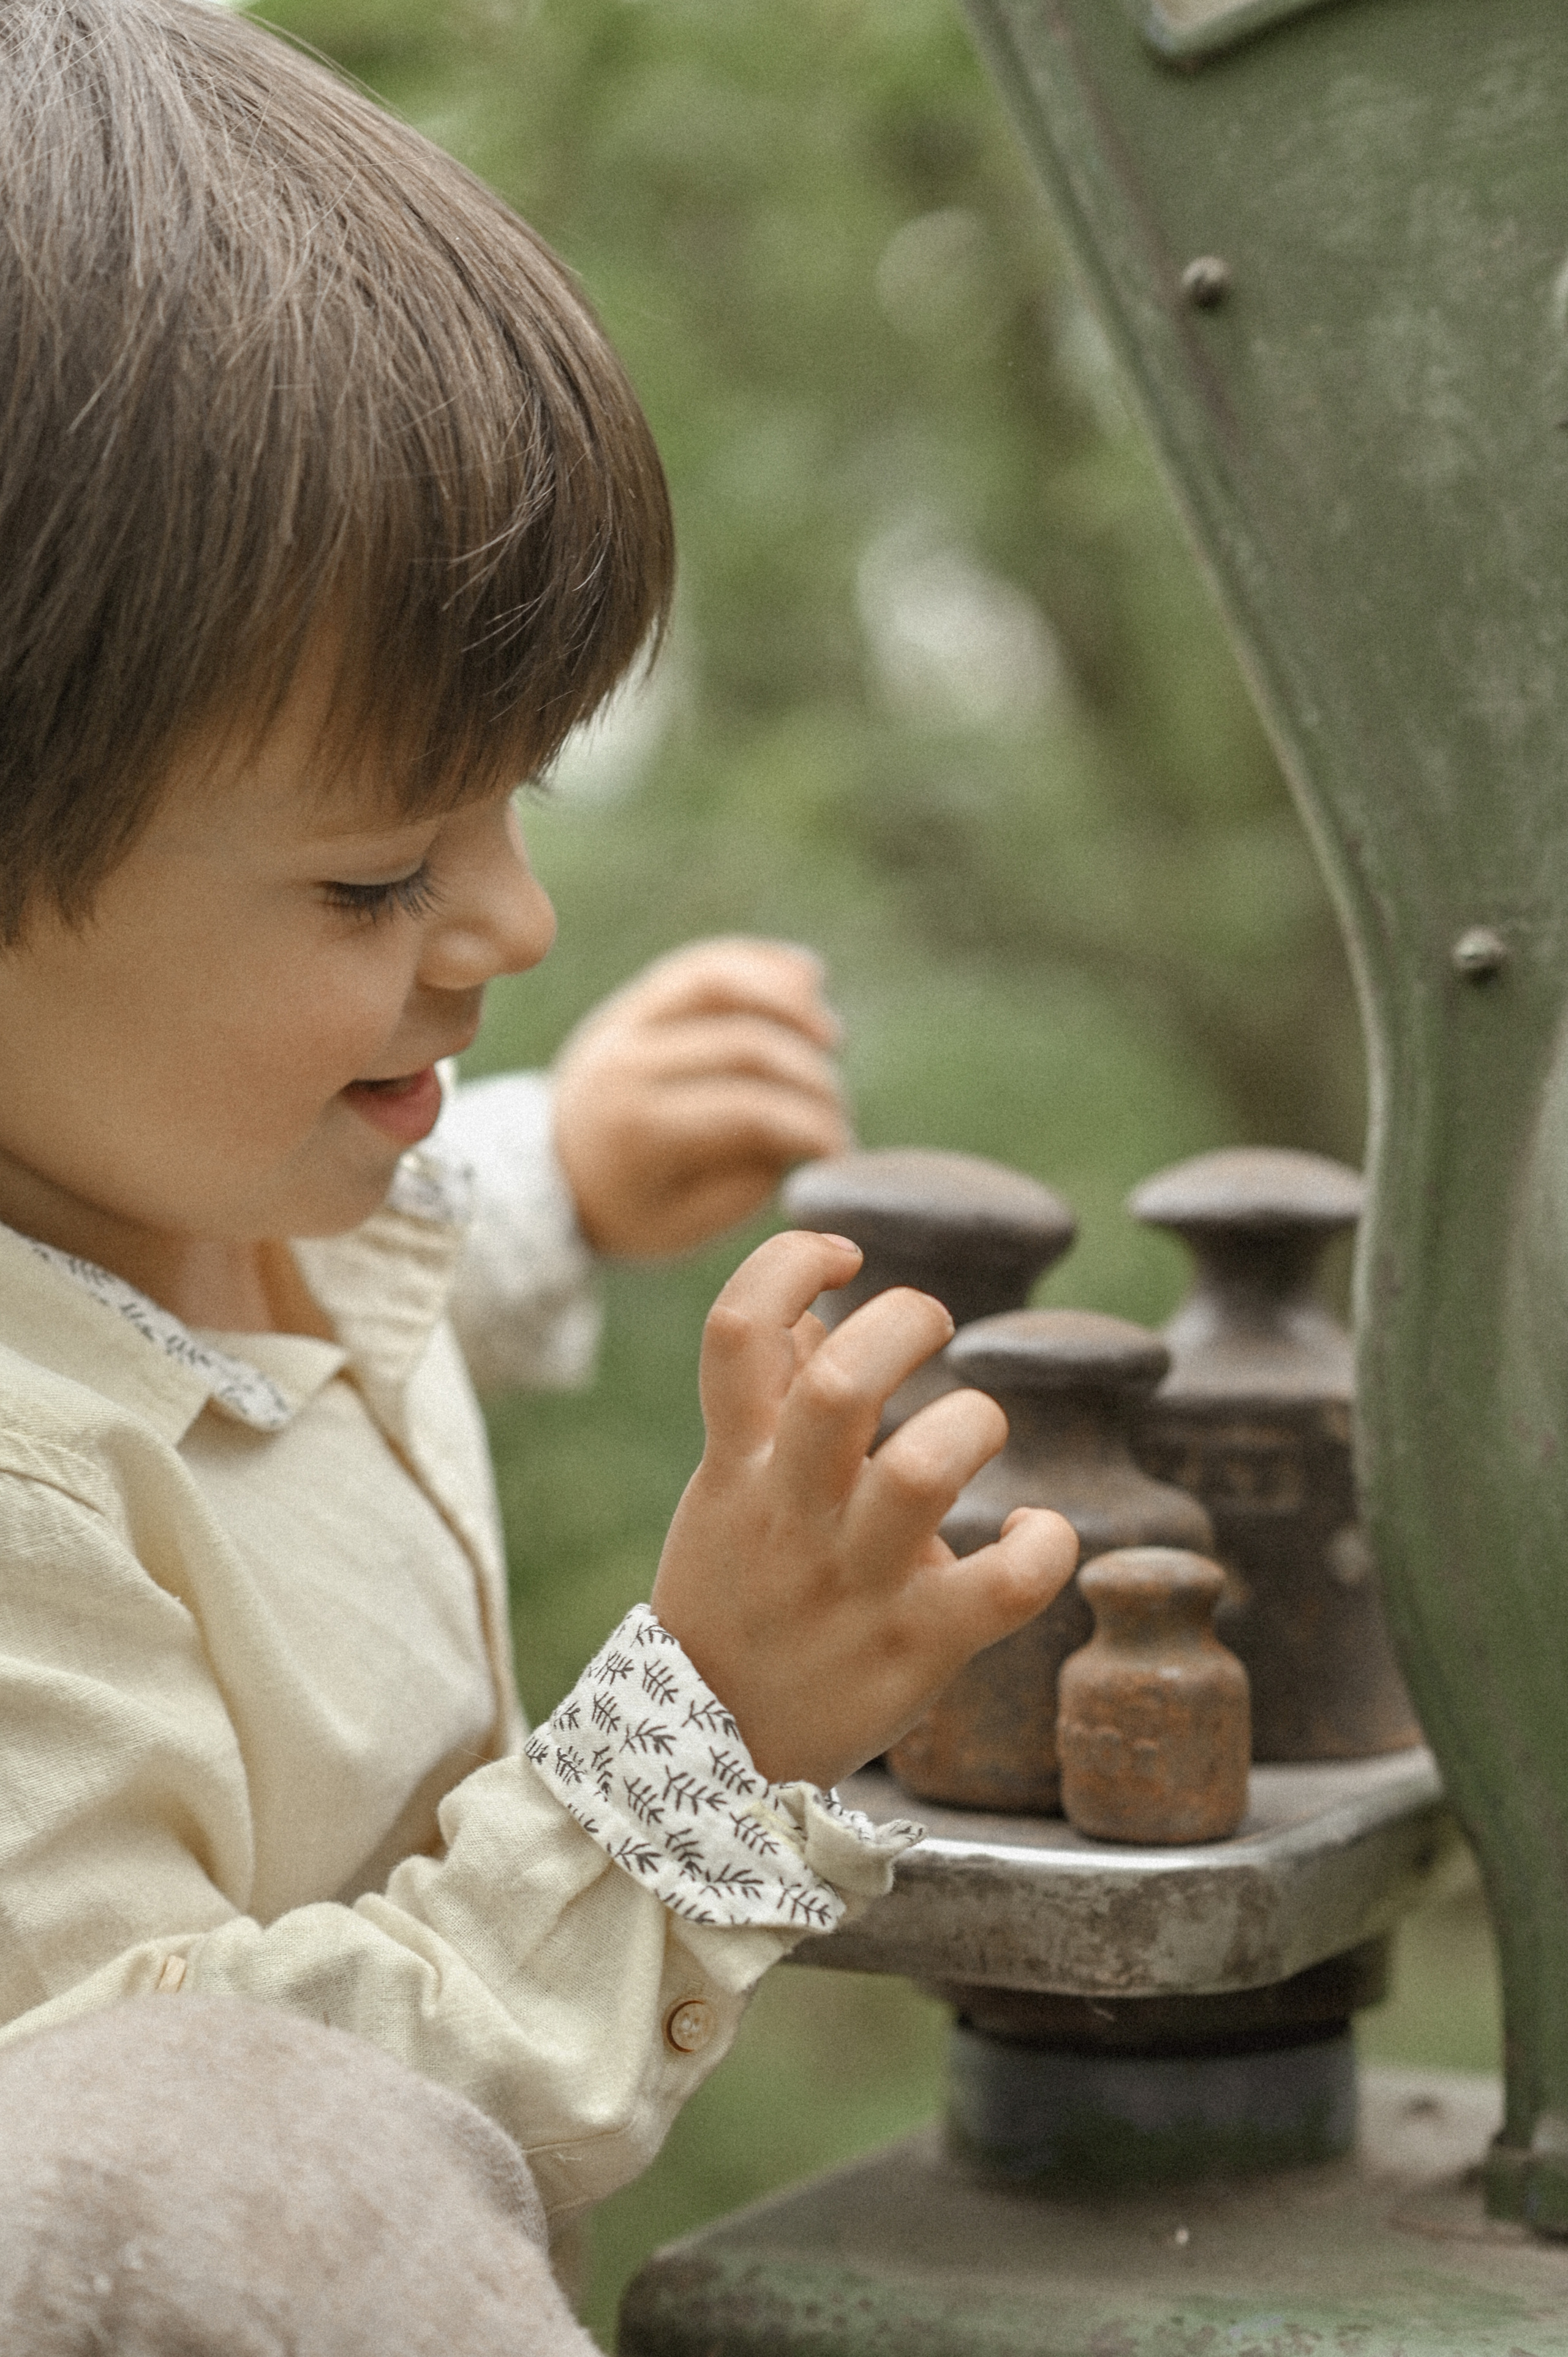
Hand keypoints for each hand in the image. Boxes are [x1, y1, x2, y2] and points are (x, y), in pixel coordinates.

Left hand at [551, 939, 850, 1257]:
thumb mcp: (685, 1223)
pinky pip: (701, 964)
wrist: (546, 1175)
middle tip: (839, 1106)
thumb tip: (807, 1125)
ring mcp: (624, 1021)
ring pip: (718, 980)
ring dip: (789, 999)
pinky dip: (760, 963)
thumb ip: (748, 1178)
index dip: (810, 1126)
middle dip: (810, 1076)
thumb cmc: (630, 1208)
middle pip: (744, 1045)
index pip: (748, 1111)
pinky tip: (808, 977)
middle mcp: (627, 1063)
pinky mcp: (634, 999)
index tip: (842, 1149)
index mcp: (638, 1129)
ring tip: (831, 1035)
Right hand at [649, 1230, 1078, 1787]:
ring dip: (973, 1424)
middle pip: (841, 1386)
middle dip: (906, 1322)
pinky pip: (1004, 1588)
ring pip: (922, 1472)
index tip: (842, 1254)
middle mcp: (791, 1513)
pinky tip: (1040, 1532)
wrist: (717, 1749)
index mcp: (738, 1465)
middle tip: (933, 1326)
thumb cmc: (737, 1594)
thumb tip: (818, 1313)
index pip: (736, 1329)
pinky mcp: (916, 1648)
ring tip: (979, 1429)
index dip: (790, 1264)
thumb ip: (764, 1400)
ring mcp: (853, 1583)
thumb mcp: (725, 1489)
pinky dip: (1045, 1546)